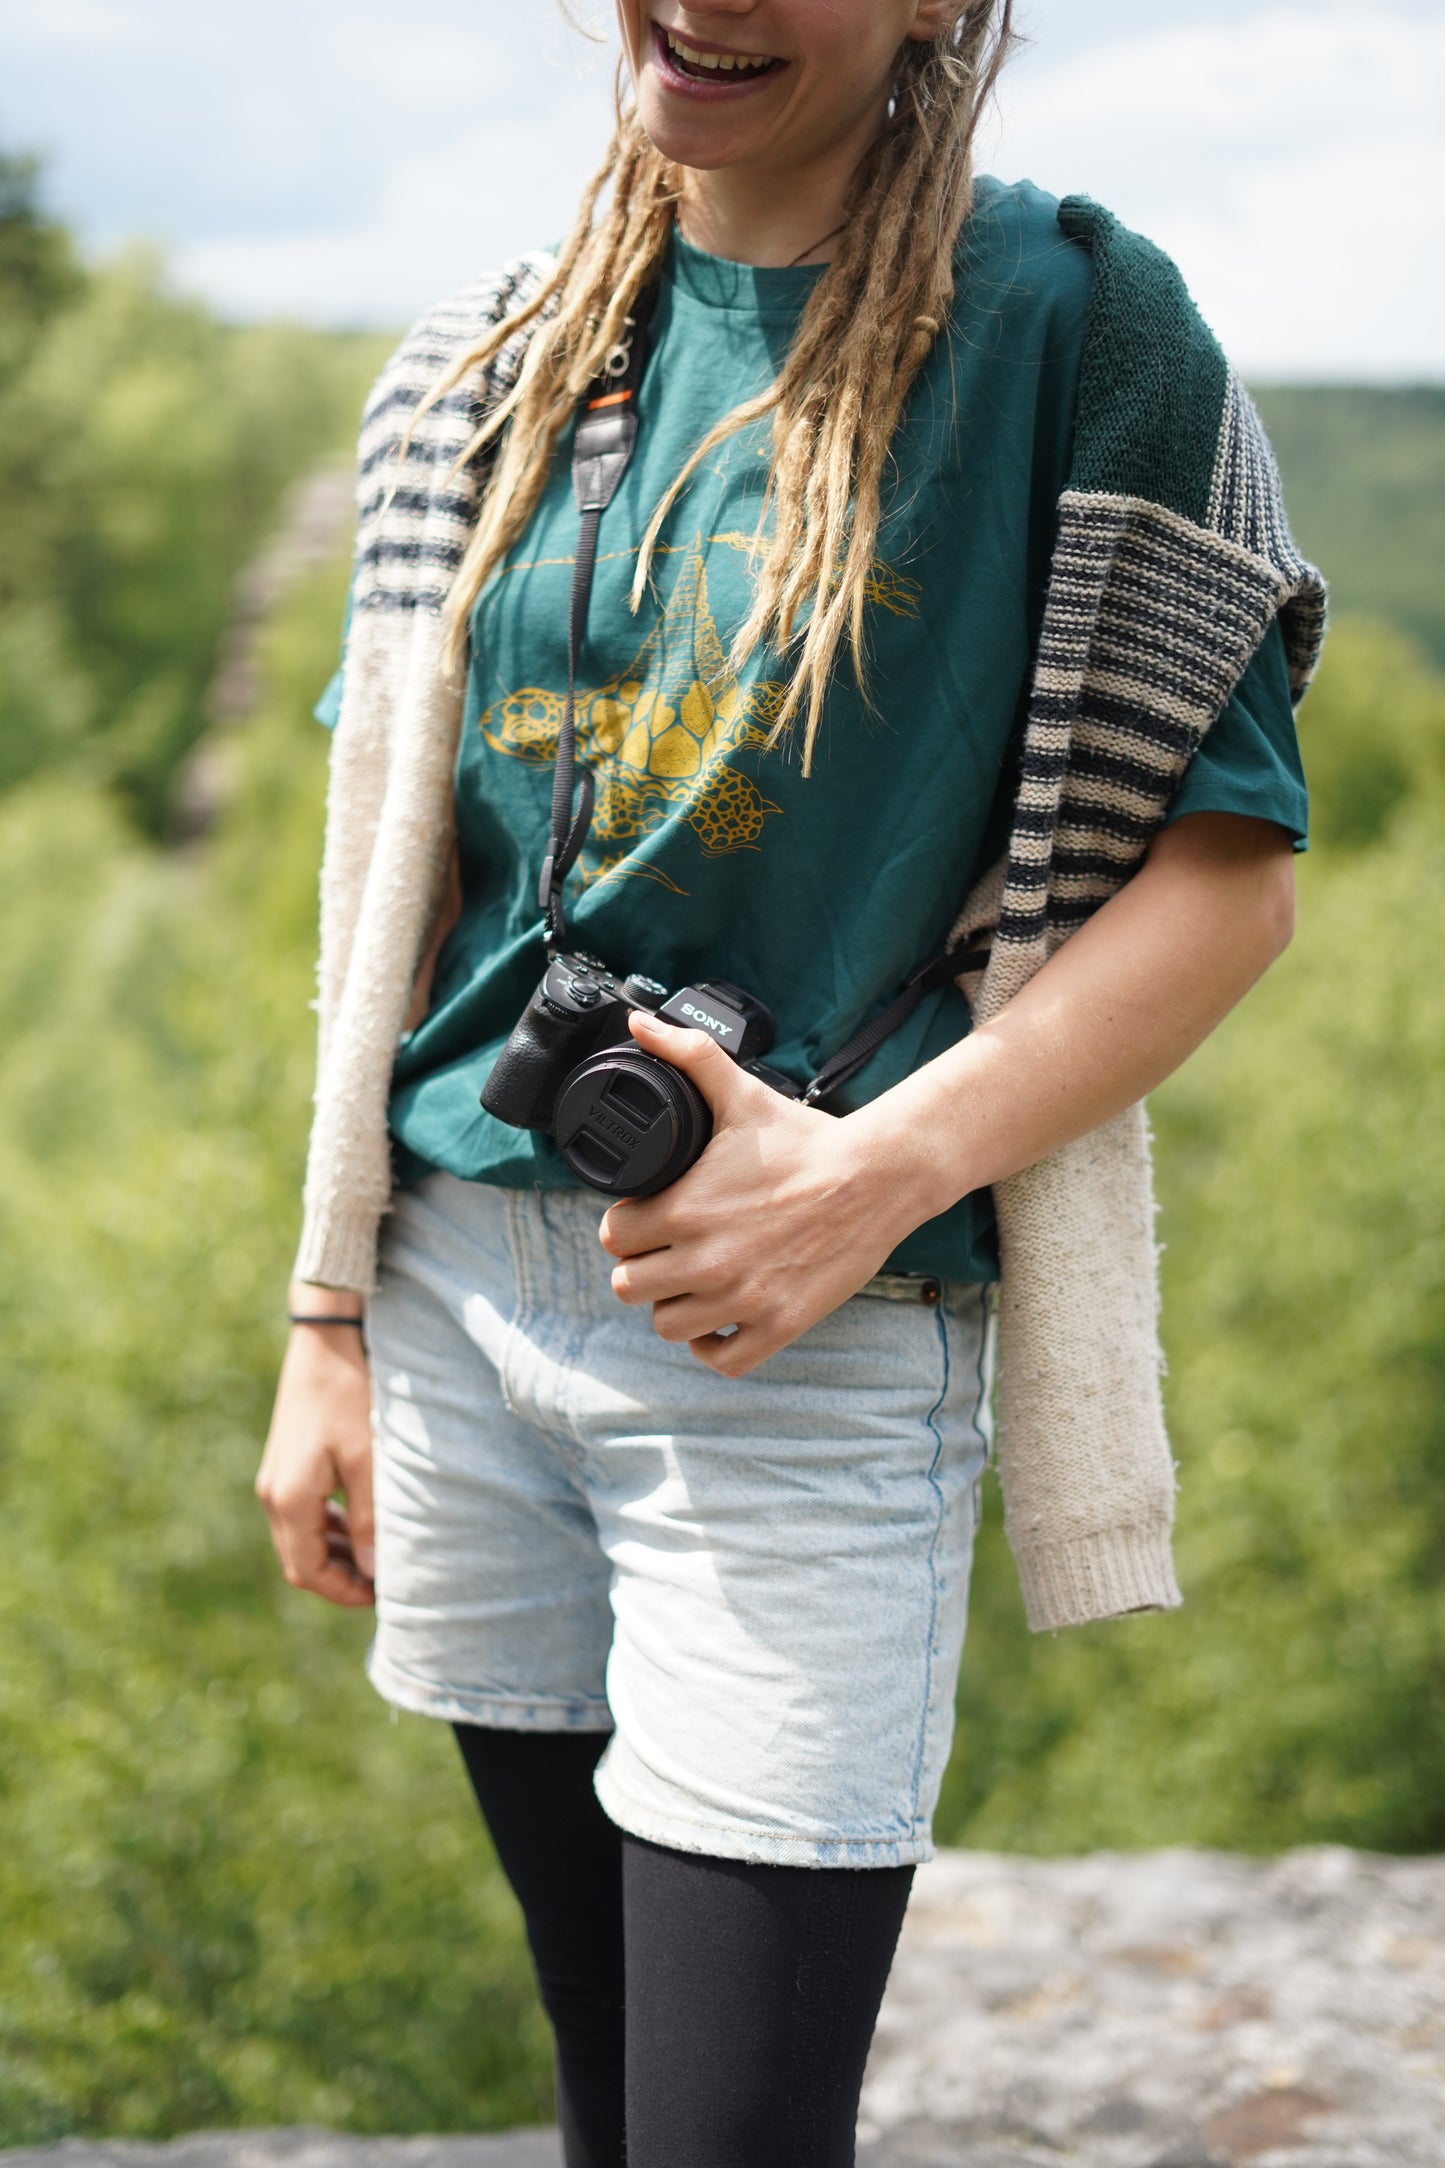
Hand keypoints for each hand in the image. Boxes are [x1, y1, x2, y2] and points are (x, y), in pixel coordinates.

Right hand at [256, 1304, 375, 1607]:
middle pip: (300, 1561)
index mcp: (289, 1499)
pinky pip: (302, 1514)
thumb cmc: (349, 1396)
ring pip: (300, 1539)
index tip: (381, 1594)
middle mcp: (273, 1494)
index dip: (343, 1591)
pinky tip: (360, 1524)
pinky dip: (329, 1529)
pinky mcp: (285, 1465)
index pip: (307, 1571)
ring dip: (336, 1554)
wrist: (326, 1342)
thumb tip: (373, 1572)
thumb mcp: (367, 1460)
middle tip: (383, 1581)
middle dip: (340, 1578)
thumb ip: (369, 1519)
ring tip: (377, 1556)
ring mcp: (275, 1479)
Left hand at [599, 1012, 925, 1376]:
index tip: (647, 1218)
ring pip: (667, 1326)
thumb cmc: (806, 1139)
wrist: (876, 1178)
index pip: (615, 1236)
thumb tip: (640, 1024)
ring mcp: (741, 1299)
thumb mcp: (741, 1094)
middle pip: (630, 1287)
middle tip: (668, 1250)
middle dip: (645, 1266)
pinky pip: (721, 1359)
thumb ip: (686, 1057)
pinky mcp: (777, 1325)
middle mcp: (706, 1261)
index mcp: (685, 1209)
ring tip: (694, 1282)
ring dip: (675, 1305)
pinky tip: (722, 1318)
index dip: (626, 1225)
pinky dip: (714, 1345)